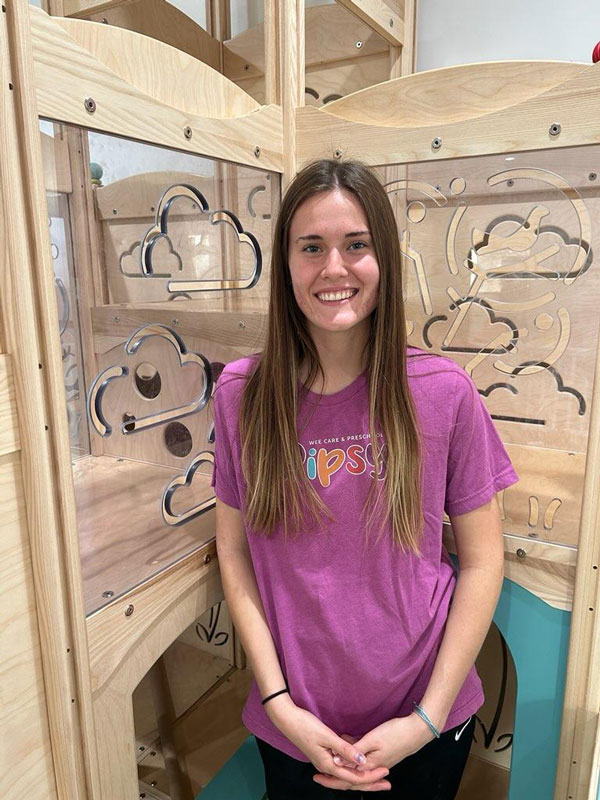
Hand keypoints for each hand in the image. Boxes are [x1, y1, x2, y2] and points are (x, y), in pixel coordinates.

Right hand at [265, 694, 390, 790]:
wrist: (286, 719)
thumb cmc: (305, 725)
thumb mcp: (327, 736)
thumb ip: (345, 749)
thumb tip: (361, 761)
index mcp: (327, 764)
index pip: (353, 778)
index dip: (370, 776)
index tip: (385, 772)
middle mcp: (326, 766)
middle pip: (350, 780)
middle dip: (369, 782)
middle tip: (386, 783)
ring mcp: (323, 760)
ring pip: (346, 773)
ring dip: (361, 774)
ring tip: (377, 774)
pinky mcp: (322, 753)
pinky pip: (340, 765)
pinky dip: (351, 765)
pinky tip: (358, 761)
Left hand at [313, 713, 433, 790]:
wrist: (418, 730)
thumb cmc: (395, 733)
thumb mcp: (372, 740)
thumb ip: (354, 751)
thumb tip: (337, 761)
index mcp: (368, 766)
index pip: (346, 778)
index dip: (331, 777)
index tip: (316, 774)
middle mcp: (373, 767)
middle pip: (350, 776)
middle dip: (335, 775)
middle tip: (318, 775)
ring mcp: (379, 762)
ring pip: (357, 766)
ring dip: (345, 763)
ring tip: (331, 758)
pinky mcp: (383, 755)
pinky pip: (364, 759)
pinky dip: (355, 754)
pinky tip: (349, 743)